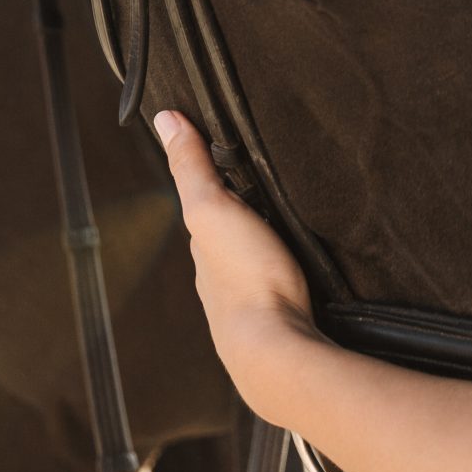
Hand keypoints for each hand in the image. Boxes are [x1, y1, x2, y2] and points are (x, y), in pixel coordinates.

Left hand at [154, 110, 323, 419]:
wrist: (277, 352)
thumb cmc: (245, 280)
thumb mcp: (213, 210)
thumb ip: (192, 168)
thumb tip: (165, 119)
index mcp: (205, 253)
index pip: (207, 213)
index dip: (219, 188)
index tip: (236, 166)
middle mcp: (220, 283)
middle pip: (232, 244)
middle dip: (248, 223)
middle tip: (273, 197)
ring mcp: (250, 308)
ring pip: (256, 271)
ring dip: (269, 254)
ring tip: (295, 233)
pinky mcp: (283, 324)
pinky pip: (282, 293)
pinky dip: (289, 279)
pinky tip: (306, 276)